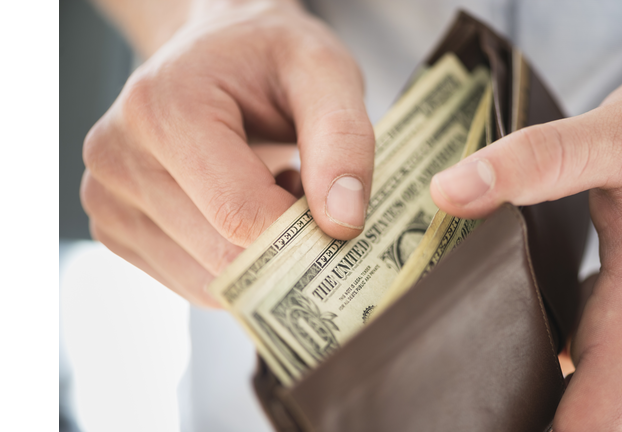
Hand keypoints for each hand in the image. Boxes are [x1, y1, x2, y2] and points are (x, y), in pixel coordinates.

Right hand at [81, 0, 373, 306]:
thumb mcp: (323, 71)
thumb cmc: (267, 57)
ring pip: (208, 281)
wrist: (216, 51)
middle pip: (222, 256)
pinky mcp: (115, 227)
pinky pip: (192, 283)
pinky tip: (237, 210)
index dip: (303, 232)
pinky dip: (229, 262)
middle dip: (282, 243)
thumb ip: (344, 139)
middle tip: (299, 188)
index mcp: (163, 109)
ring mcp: (107, 198)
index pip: (240, 215)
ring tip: (266, 189)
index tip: (335, 213)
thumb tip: (342, 223)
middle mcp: (117, 157)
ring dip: (257, 256)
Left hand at [431, 56, 621, 430]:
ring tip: (498, 377)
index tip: (495, 430)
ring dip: (567, 389)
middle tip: (473, 403)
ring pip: (616, 381)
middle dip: (545, 414)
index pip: (602, 407)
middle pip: (603, 404)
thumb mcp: (615, 132)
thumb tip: (449, 192)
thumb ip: (536, 161)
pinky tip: (546, 334)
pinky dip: (586, 355)